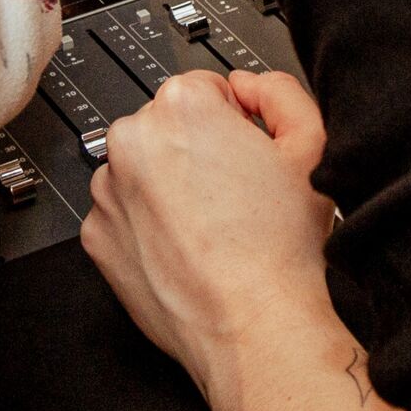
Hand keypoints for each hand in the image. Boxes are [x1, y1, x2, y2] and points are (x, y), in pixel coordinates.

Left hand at [82, 71, 339, 390]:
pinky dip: (149, 225)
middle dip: (199, 151)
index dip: (236, 122)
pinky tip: (187, 247)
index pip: (208, 89)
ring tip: (213, 226)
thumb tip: (249, 86)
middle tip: (235, 193)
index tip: (247, 155)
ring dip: (170, 186)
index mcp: (182, 107)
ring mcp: (107, 192)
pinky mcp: (97, 237)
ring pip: (144, 170)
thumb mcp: (313, 146)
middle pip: (169, 127)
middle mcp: (132, 142)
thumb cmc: (280, 248)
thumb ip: (280, 93)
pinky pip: (124, 214)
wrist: (253, 325)